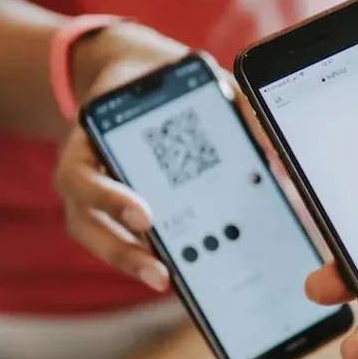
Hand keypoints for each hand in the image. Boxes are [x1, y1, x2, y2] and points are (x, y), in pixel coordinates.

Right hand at [53, 23, 281, 291]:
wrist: (135, 76)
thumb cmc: (164, 82)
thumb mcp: (193, 78)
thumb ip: (230, 103)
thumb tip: (274, 142)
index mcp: (91, 136)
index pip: (83, 175)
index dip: (111, 200)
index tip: (146, 217)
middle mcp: (84, 171)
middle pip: (86, 221)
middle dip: (124, 251)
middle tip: (161, 271)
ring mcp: (93, 196)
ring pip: (99, 239)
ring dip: (132, 262)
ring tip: (168, 282)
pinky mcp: (110, 212)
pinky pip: (119, 241)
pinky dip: (144, 255)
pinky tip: (180, 272)